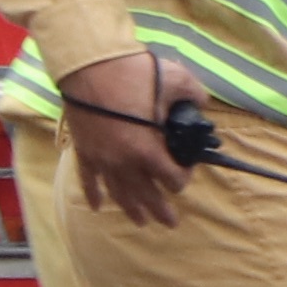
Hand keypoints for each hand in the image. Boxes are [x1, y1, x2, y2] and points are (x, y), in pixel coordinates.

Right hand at [56, 64, 186, 230]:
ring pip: (118, 192)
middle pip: (146, 194)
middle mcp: (123, 161)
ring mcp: (101, 158)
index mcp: (147, 149)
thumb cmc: (133, 72)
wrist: (89, 64)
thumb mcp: (176, 80)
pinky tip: (98, 207)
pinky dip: (93, 194)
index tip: (186, 169)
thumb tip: (203, 103)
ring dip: (131, 208)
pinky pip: (88, 180)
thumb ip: (194, 96)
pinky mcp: (83, 150)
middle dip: (160, 209)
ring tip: (141, 222)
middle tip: (171, 223)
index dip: (182, 177)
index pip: (171, 177)